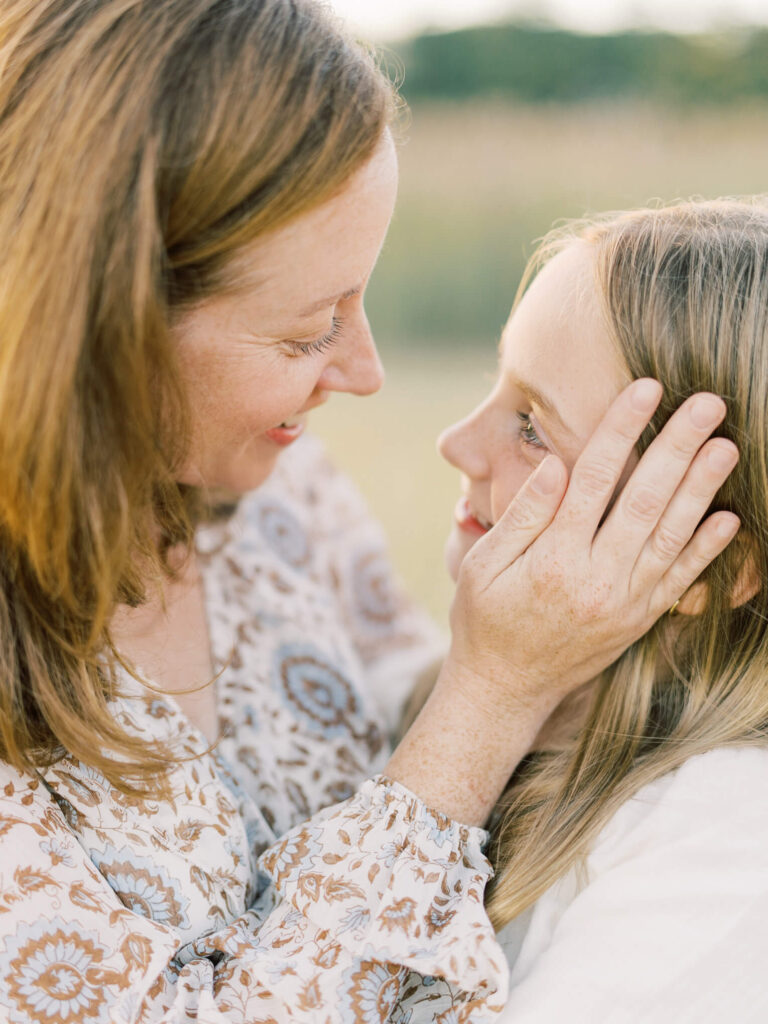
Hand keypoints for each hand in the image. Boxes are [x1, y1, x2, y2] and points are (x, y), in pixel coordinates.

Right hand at [446, 379, 738, 712]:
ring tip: (726, 446)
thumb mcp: (483, 566)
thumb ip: (523, 516)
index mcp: (554, 560)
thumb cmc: (485, 621)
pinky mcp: (640, 619)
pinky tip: (729, 517)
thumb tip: (556, 466)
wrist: (506, 691)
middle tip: (708, 404)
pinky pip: (681, 580)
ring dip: (703, 488)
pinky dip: (707, 550)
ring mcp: (626, 603)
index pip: (594, 479)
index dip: (621, 430)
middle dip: (679, 447)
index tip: (646, 390)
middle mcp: (598, 580)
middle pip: (646, 500)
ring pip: (672, 536)